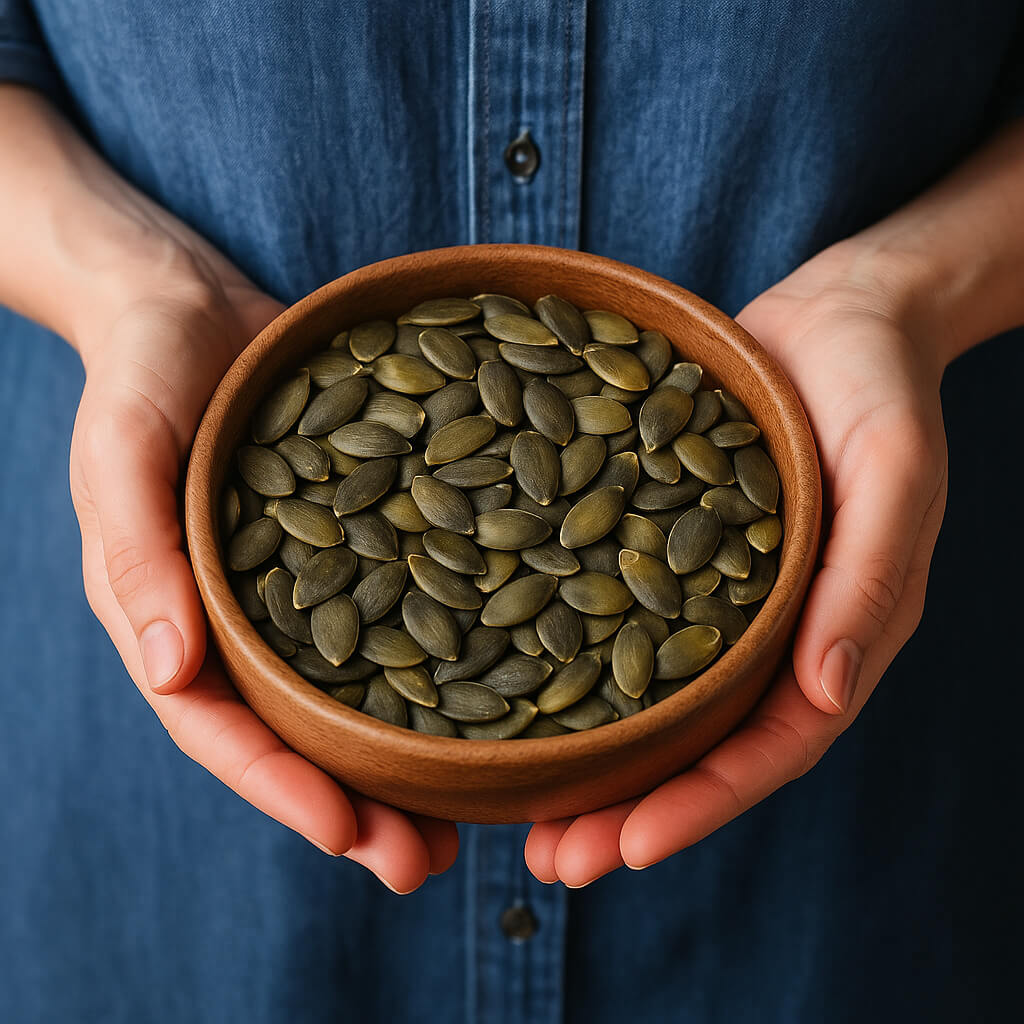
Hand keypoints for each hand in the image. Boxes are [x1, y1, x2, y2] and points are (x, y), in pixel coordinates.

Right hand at [69, 249, 457, 891]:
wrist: (199, 306)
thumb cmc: (142, 372)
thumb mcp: (122, 449)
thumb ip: (133, 552)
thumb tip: (168, 667)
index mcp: (179, 617)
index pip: (223, 727)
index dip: (280, 786)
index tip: (348, 835)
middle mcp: (248, 620)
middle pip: (303, 733)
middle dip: (360, 806)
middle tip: (429, 866)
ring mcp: (312, 587)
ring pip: (360, 693)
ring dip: (409, 760)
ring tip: (477, 821)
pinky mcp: (362, 544)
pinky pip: (402, 613)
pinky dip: (443, 662)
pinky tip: (504, 694)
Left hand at [525, 242, 949, 885]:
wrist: (831, 318)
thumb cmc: (878, 389)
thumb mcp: (894, 472)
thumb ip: (869, 578)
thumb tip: (829, 690)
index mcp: (830, 635)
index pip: (769, 747)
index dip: (704, 804)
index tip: (628, 849)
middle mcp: (762, 633)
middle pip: (695, 745)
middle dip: (627, 810)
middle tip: (550, 864)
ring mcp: (707, 596)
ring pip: (646, 699)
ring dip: (589, 760)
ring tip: (515, 812)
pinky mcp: (659, 548)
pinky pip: (612, 616)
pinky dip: (566, 659)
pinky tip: (504, 686)